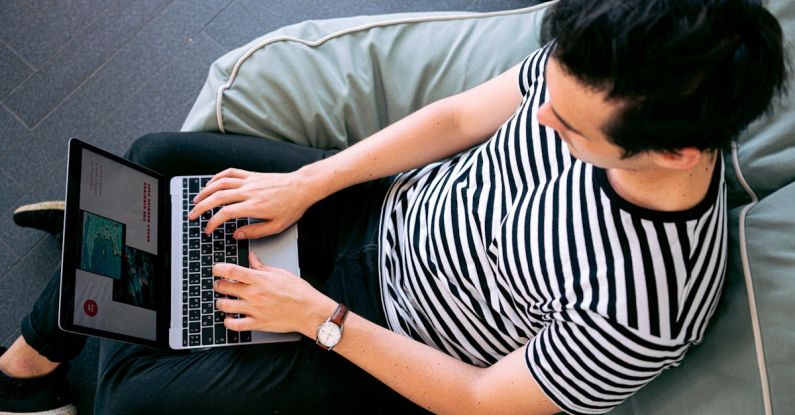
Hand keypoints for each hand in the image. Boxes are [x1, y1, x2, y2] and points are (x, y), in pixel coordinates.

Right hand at [188, 168, 316, 238]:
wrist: (302, 187)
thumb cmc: (292, 207)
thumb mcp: (276, 226)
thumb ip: (255, 232)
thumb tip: (236, 235)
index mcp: (254, 206)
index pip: (225, 213)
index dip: (213, 222)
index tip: (208, 229)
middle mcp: (248, 192)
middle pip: (217, 197)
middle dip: (201, 207)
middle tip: (192, 215)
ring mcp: (249, 181)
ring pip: (220, 183)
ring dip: (205, 191)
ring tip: (196, 200)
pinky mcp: (251, 175)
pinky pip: (230, 173)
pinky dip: (217, 177)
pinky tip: (211, 184)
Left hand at [212, 252, 335, 335]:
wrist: (309, 311)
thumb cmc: (298, 292)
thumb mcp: (280, 273)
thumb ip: (262, 266)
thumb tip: (252, 257)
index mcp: (259, 279)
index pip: (231, 271)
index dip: (218, 268)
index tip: (216, 269)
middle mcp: (254, 294)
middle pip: (224, 287)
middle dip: (218, 284)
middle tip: (220, 284)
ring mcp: (254, 310)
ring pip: (225, 306)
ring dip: (220, 302)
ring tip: (223, 301)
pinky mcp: (257, 323)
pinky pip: (235, 325)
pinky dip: (228, 321)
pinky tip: (229, 317)